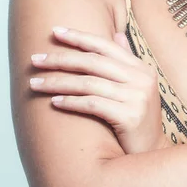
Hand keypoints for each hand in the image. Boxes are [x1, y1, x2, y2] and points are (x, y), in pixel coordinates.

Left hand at [29, 26, 167, 153]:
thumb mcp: (136, 88)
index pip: (106, 46)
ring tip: (34, 83)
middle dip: (61, 59)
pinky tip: (54, 102)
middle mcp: (141, 79)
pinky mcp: (130, 117)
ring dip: (58, 82)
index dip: (80, 37)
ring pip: (89, 83)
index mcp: (142, 68)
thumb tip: (117, 34)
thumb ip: (125, 62)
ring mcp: (137, 97)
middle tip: (35, 59)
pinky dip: (71, 102)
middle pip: (93, 62)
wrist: (152, 156)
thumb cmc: (137, 122)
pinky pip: (93, 104)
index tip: (55, 31)